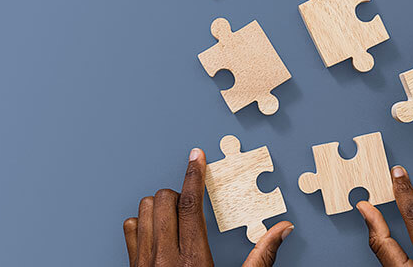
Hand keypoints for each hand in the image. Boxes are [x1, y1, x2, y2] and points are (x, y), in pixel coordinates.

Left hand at [123, 148, 293, 266]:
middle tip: (191, 204)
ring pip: (143, 211)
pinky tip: (157, 233)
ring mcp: (143, 264)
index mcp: (193, 260)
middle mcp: (164, 258)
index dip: (194, 175)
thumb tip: (283, 230)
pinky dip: (142, 224)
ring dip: (160, 206)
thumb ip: (262, 257)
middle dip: (178, 193)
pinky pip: (129, 231)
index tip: (196, 156)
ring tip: (176, 217)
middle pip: (163, 201)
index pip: (189, 205)